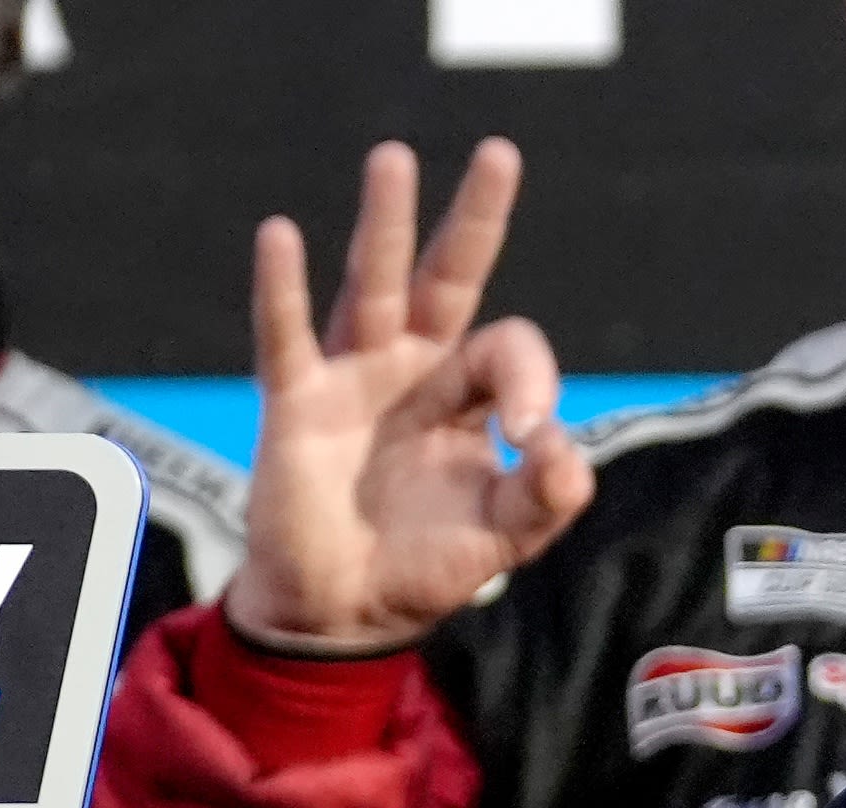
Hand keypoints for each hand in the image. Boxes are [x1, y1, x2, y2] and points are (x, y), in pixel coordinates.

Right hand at [225, 138, 593, 654]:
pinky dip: (282, 290)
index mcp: (468, 397)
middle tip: (500, 154)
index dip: (529, 380)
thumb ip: (546, 498)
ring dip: (385, 225)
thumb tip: (566, 451)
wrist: (343, 615)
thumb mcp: (504, 538)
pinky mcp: (296, 405)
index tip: (529, 434)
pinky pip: (287, 338)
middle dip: (474, 221)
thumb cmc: (424, 565)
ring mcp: (352, 380)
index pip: (508, 352)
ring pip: (372, 287)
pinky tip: (279, 235)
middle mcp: (412, 370)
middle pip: (447, 279)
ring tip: (395, 159)